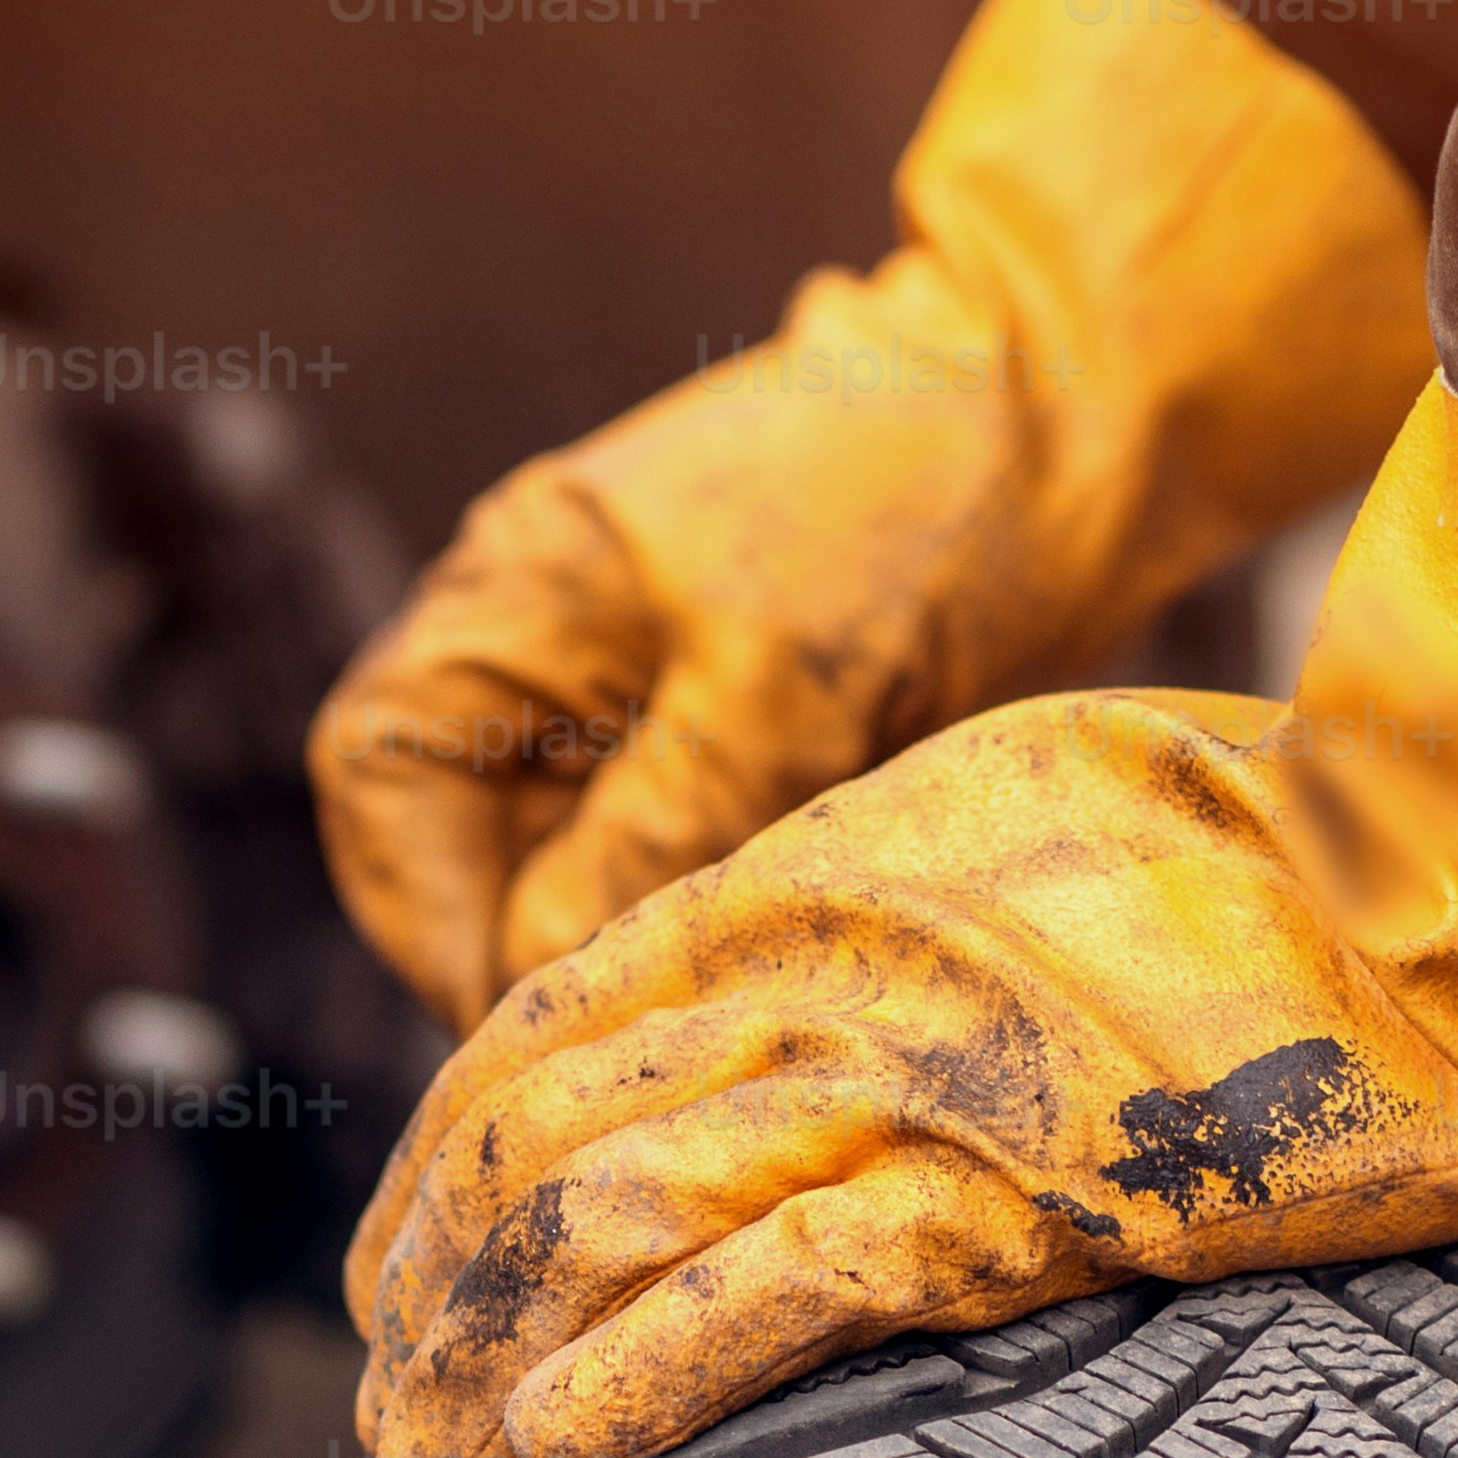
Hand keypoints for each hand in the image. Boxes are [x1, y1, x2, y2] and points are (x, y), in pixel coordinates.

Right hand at [303, 0, 1430, 1031]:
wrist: (1078, 418)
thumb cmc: (910, 504)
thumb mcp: (777, 685)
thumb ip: (648, 832)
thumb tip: (537, 971)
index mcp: (516, 595)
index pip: (379, 773)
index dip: (419, 908)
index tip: (511, 1011)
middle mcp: (557, 649)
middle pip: (469, 841)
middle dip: (525, 944)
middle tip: (626, 1039)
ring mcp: (647, 693)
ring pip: (578, 867)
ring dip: (629, 939)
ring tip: (711, 999)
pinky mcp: (745, 737)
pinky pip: (679, 858)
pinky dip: (708, 912)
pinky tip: (774, 949)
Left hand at [350, 382, 1457, 1457]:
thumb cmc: (1329, 853)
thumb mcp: (1055, 820)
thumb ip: (917, 908)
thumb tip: (833, 995)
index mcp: (835, 862)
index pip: (558, 1015)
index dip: (454, 1153)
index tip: (409, 1262)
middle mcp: (834, 955)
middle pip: (543, 1125)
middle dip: (426, 1280)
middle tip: (380, 1407)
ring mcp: (919, 1074)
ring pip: (612, 1214)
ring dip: (484, 1357)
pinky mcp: (1019, 1189)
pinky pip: (773, 1291)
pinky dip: (641, 1372)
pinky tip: (560, 1449)